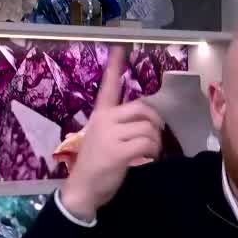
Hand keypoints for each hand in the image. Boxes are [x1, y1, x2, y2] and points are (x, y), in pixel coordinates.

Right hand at [60, 45, 164, 220]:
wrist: (82, 190)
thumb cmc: (95, 165)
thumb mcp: (104, 138)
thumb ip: (120, 126)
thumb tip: (148, 119)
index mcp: (100, 115)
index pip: (108, 87)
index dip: (114, 67)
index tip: (120, 47)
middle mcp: (104, 120)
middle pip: (142, 108)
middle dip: (155, 121)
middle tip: (155, 135)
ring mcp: (110, 135)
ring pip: (148, 128)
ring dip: (155, 142)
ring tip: (148, 152)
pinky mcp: (118, 151)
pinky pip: (147, 143)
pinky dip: (152, 152)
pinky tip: (146, 159)